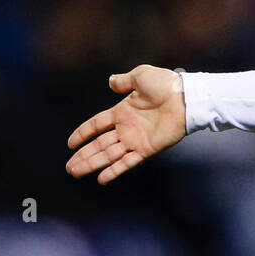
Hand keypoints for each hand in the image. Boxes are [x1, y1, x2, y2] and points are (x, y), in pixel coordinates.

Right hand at [66, 65, 186, 184]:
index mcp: (122, 111)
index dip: (83, 133)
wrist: (185, 98)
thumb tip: (111, 81)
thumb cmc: (165, 84)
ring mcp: (135, 140)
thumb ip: (124, 81)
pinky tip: (101, 179)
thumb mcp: (141, 76)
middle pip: (99, 144)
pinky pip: (127, 163)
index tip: (70, 144)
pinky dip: (114, 171)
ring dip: (92, 164)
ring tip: (76, 172)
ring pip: (108, 155)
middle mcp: (126, 128)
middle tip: (69, 167)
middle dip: (84, 155)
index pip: (97, 124)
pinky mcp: (146, 150)